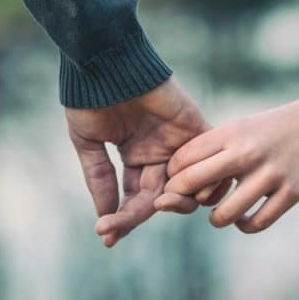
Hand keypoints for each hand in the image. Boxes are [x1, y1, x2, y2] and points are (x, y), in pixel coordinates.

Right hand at [67, 77, 228, 246]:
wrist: (107, 62)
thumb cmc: (92, 97)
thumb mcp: (89, 142)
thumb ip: (100, 178)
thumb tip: (104, 217)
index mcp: (135, 156)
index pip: (134, 198)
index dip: (122, 218)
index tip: (106, 236)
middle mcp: (159, 154)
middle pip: (160, 199)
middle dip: (138, 215)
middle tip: (119, 225)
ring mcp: (179, 143)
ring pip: (188, 188)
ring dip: (173, 204)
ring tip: (154, 206)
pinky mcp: (196, 129)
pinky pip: (209, 163)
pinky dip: (201, 182)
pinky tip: (179, 193)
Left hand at [157, 93, 298, 232]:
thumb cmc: (280, 126)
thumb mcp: (244, 128)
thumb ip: (217, 148)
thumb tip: (186, 176)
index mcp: (231, 133)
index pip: (183, 159)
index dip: (174, 177)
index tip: (180, 185)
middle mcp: (246, 152)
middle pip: (192, 182)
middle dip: (184, 199)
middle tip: (192, 203)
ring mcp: (270, 173)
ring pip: (224, 214)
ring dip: (217, 220)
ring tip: (221, 215)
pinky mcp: (292, 191)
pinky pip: (257, 223)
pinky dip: (246, 226)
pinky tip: (246, 220)